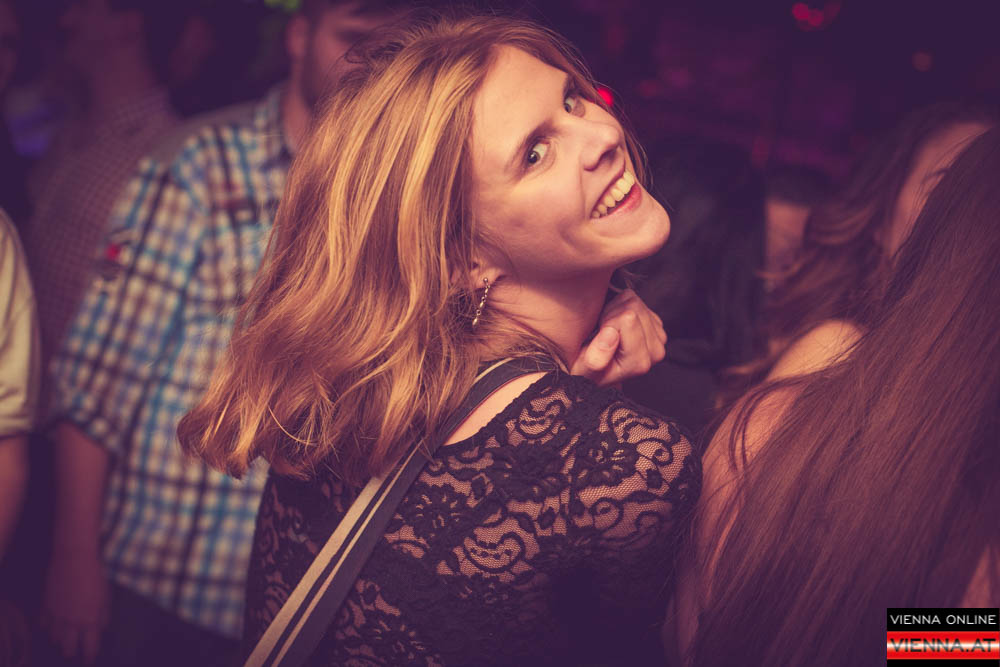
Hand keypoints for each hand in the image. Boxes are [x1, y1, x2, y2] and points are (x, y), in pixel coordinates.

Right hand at [40, 548, 109, 664]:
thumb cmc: (96, 575)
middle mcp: (71, 623)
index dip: (89, 657)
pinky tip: (53, 626)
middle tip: (76, 650)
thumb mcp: (106, 597)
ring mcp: (55, 616)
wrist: (74, 558)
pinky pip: (43, 626)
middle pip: (67, 649)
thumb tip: (101, 629)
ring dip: (60, 641)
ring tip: (65, 638)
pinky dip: (48, 628)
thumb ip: (104, 617)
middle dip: (72, 652)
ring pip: (54, 639)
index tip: (90, 660)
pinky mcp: (45, 607)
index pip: (89, 648)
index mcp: (90, 621)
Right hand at [571, 289, 666, 386]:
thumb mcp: (584, 369)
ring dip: (614, 310)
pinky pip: (636, 299)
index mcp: (640, 362)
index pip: (628, 317)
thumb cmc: (587, 369)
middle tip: (601, 332)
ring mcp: (658, 337)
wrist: (597, 370)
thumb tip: (611, 334)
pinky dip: (619, 307)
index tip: (599, 337)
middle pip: (634, 307)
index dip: (607, 322)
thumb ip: (596, 358)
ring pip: (635, 301)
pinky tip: (614, 324)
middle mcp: (655, 351)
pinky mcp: (656, 325)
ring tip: (606, 328)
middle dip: (611, 315)